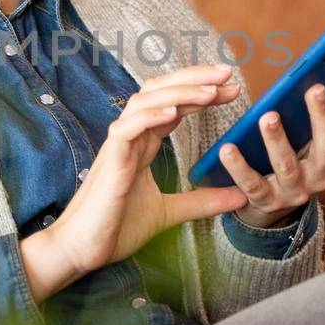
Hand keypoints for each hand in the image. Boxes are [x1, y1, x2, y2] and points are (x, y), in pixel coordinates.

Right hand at [20, 63, 247, 300]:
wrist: (83, 250)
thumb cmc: (116, 228)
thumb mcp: (170, 212)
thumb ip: (202, 201)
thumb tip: (241, 197)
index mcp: (142, 144)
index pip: (174, 105)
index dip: (202, 92)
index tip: (231, 89)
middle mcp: (131, 137)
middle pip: (160, 91)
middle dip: (194, 78)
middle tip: (227, 73)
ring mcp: (118, 146)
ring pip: (144, 102)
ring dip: (179, 92)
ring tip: (211, 91)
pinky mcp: (109, 161)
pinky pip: (126, 129)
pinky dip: (148, 116)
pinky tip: (173, 112)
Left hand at [220, 74, 324, 228]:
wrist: (270, 207)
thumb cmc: (292, 162)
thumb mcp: (312, 143)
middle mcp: (319, 175)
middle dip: (321, 116)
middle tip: (314, 88)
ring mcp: (293, 191)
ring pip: (287, 165)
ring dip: (278, 140)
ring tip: (268, 116)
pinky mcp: (266, 201)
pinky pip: (251, 183)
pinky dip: (238, 166)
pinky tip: (227, 148)